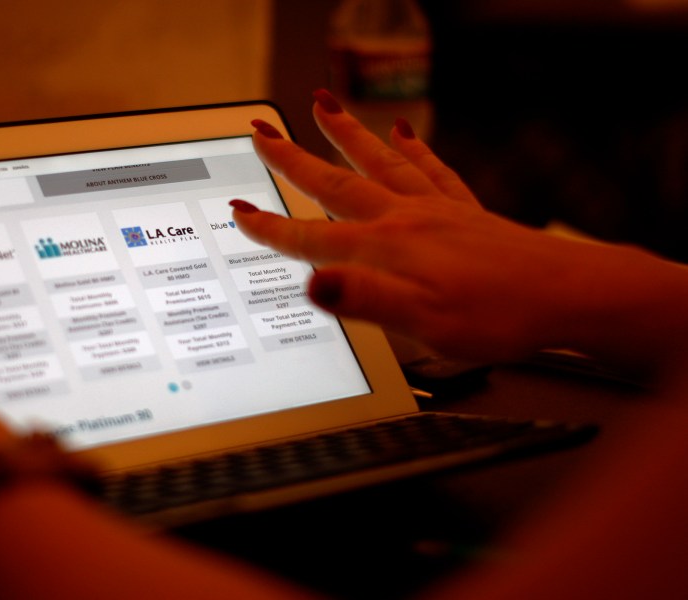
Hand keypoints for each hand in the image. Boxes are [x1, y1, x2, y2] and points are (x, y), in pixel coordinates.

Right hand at [232, 90, 687, 371]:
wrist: (568, 294)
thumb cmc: (498, 314)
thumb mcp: (423, 321)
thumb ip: (365, 299)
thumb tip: (311, 285)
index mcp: (386, 248)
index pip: (313, 237)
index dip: (271, 227)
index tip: (239, 212)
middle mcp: (405, 219)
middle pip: (337, 181)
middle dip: (294, 158)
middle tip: (262, 130)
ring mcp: (436, 210)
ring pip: (380, 162)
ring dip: (347, 134)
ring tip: (323, 104)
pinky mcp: (464, 211)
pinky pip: (431, 170)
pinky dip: (413, 149)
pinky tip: (405, 133)